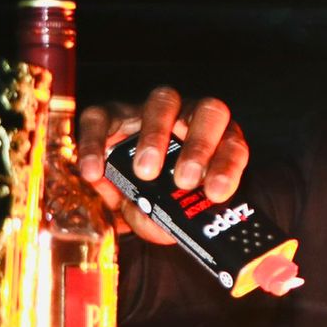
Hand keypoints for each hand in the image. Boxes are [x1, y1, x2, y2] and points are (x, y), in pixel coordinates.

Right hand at [77, 86, 249, 245]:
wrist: (120, 193)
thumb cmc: (159, 201)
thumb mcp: (169, 216)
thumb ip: (169, 219)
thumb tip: (161, 225)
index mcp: (217, 142)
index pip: (232, 145)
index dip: (227, 166)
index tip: (216, 193)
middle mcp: (190, 118)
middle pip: (208, 112)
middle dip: (199, 146)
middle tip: (184, 181)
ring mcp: (152, 112)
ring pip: (163, 102)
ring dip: (156, 136)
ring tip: (145, 173)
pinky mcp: (112, 114)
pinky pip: (102, 118)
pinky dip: (97, 144)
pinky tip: (94, 174)